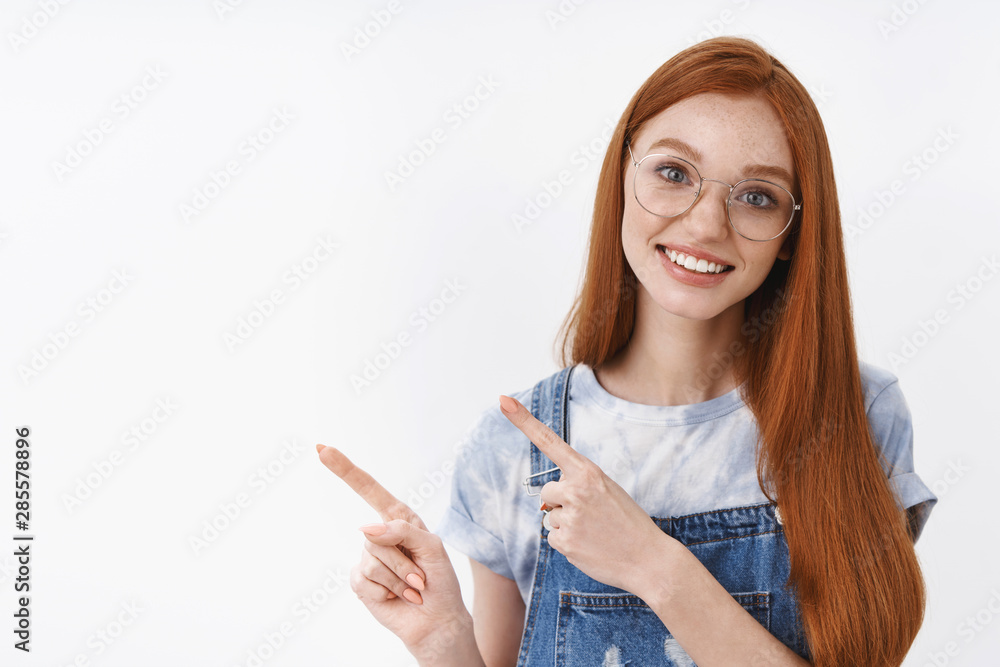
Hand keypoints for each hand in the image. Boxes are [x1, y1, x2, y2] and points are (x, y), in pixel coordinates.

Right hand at [316, 444, 474, 661]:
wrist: (435, 621)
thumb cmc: (439, 581)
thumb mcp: (431, 548)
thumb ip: (402, 530)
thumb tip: (364, 529)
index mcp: (399, 518)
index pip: (367, 488)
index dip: (345, 469)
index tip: (321, 449)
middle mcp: (379, 535)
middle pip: (376, 535)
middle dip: (404, 561)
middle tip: (420, 578)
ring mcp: (366, 557)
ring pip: (373, 558)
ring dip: (399, 578)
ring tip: (412, 588)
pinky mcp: (359, 581)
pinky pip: (365, 578)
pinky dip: (387, 590)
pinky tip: (397, 596)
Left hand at [498, 394, 670, 593]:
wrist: (649, 559)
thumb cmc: (628, 522)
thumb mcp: (607, 489)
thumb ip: (578, 484)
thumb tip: (545, 499)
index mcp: (588, 472)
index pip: (549, 441)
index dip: (524, 421)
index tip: (503, 401)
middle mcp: (575, 490)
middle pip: (547, 491)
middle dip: (561, 502)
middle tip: (592, 514)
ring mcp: (568, 517)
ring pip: (549, 516)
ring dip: (566, 524)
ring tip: (594, 531)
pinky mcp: (564, 542)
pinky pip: (552, 537)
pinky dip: (567, 542)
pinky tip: (589, 545)